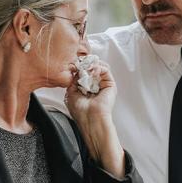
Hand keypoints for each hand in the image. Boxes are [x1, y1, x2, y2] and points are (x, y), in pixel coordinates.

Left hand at [64, 63, 124, 177]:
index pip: (83, 73)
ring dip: (92, 65)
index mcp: (85, 90)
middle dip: (85, 64)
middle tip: (80, 63)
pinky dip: (98, 67)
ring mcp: (102, 85)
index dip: (79, 67)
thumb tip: (77, 69)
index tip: (74, 64)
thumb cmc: (81, 111)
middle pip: (91, 69)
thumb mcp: (71, 92)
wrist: (91, 119)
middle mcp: (94, 87)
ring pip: (99, 67)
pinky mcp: (110, 85)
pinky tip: (93, 70)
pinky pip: (106, 70)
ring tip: (86, 67)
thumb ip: (74, 80)